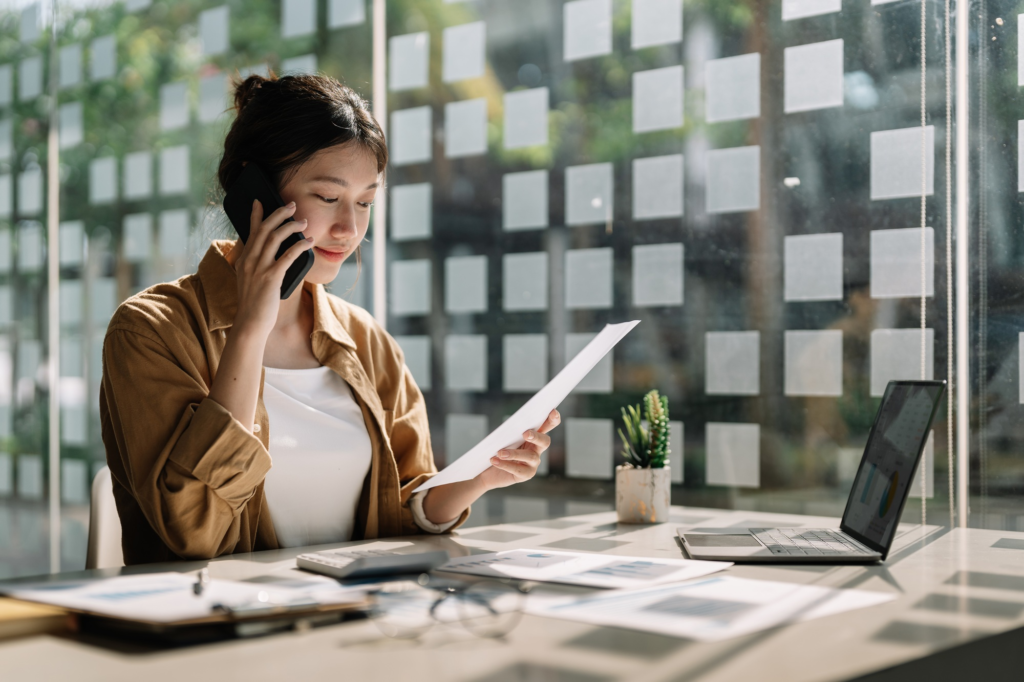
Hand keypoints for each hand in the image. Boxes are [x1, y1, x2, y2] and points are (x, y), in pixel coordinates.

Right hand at [231, 199, 312, 338]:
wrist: (250, 324)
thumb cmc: (254, 304)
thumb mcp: (249, 281)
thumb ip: (256, 266)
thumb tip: (271, 255)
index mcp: (243, 260)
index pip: (250, 232)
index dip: (255, 215)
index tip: (259, 201)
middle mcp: (249, 261)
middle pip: (264, 229)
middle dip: (279, 214)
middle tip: (292, 205)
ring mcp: (259, 268)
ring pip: (274, 238)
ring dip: (291, 226)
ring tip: (303, 222)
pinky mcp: (271, 278)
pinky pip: (287, 256)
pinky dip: (299, 246)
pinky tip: (309, 241)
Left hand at [477, 409, 559, 489]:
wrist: (489, 471)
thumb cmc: (497, 450)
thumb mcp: (504, 438)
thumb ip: (511, 431)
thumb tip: (510, 426)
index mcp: (534, 436)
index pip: (548, 426)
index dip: (553, 419)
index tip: (552, 411)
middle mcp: (537, 449)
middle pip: (545, 441)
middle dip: (537, 436)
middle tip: (526, 433)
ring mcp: (533, 463)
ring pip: (530, 456)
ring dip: (514, 453)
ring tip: (500, 452)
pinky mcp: (526, 475)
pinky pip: (518, 469)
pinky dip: (505, 464)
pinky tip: (494, 460)